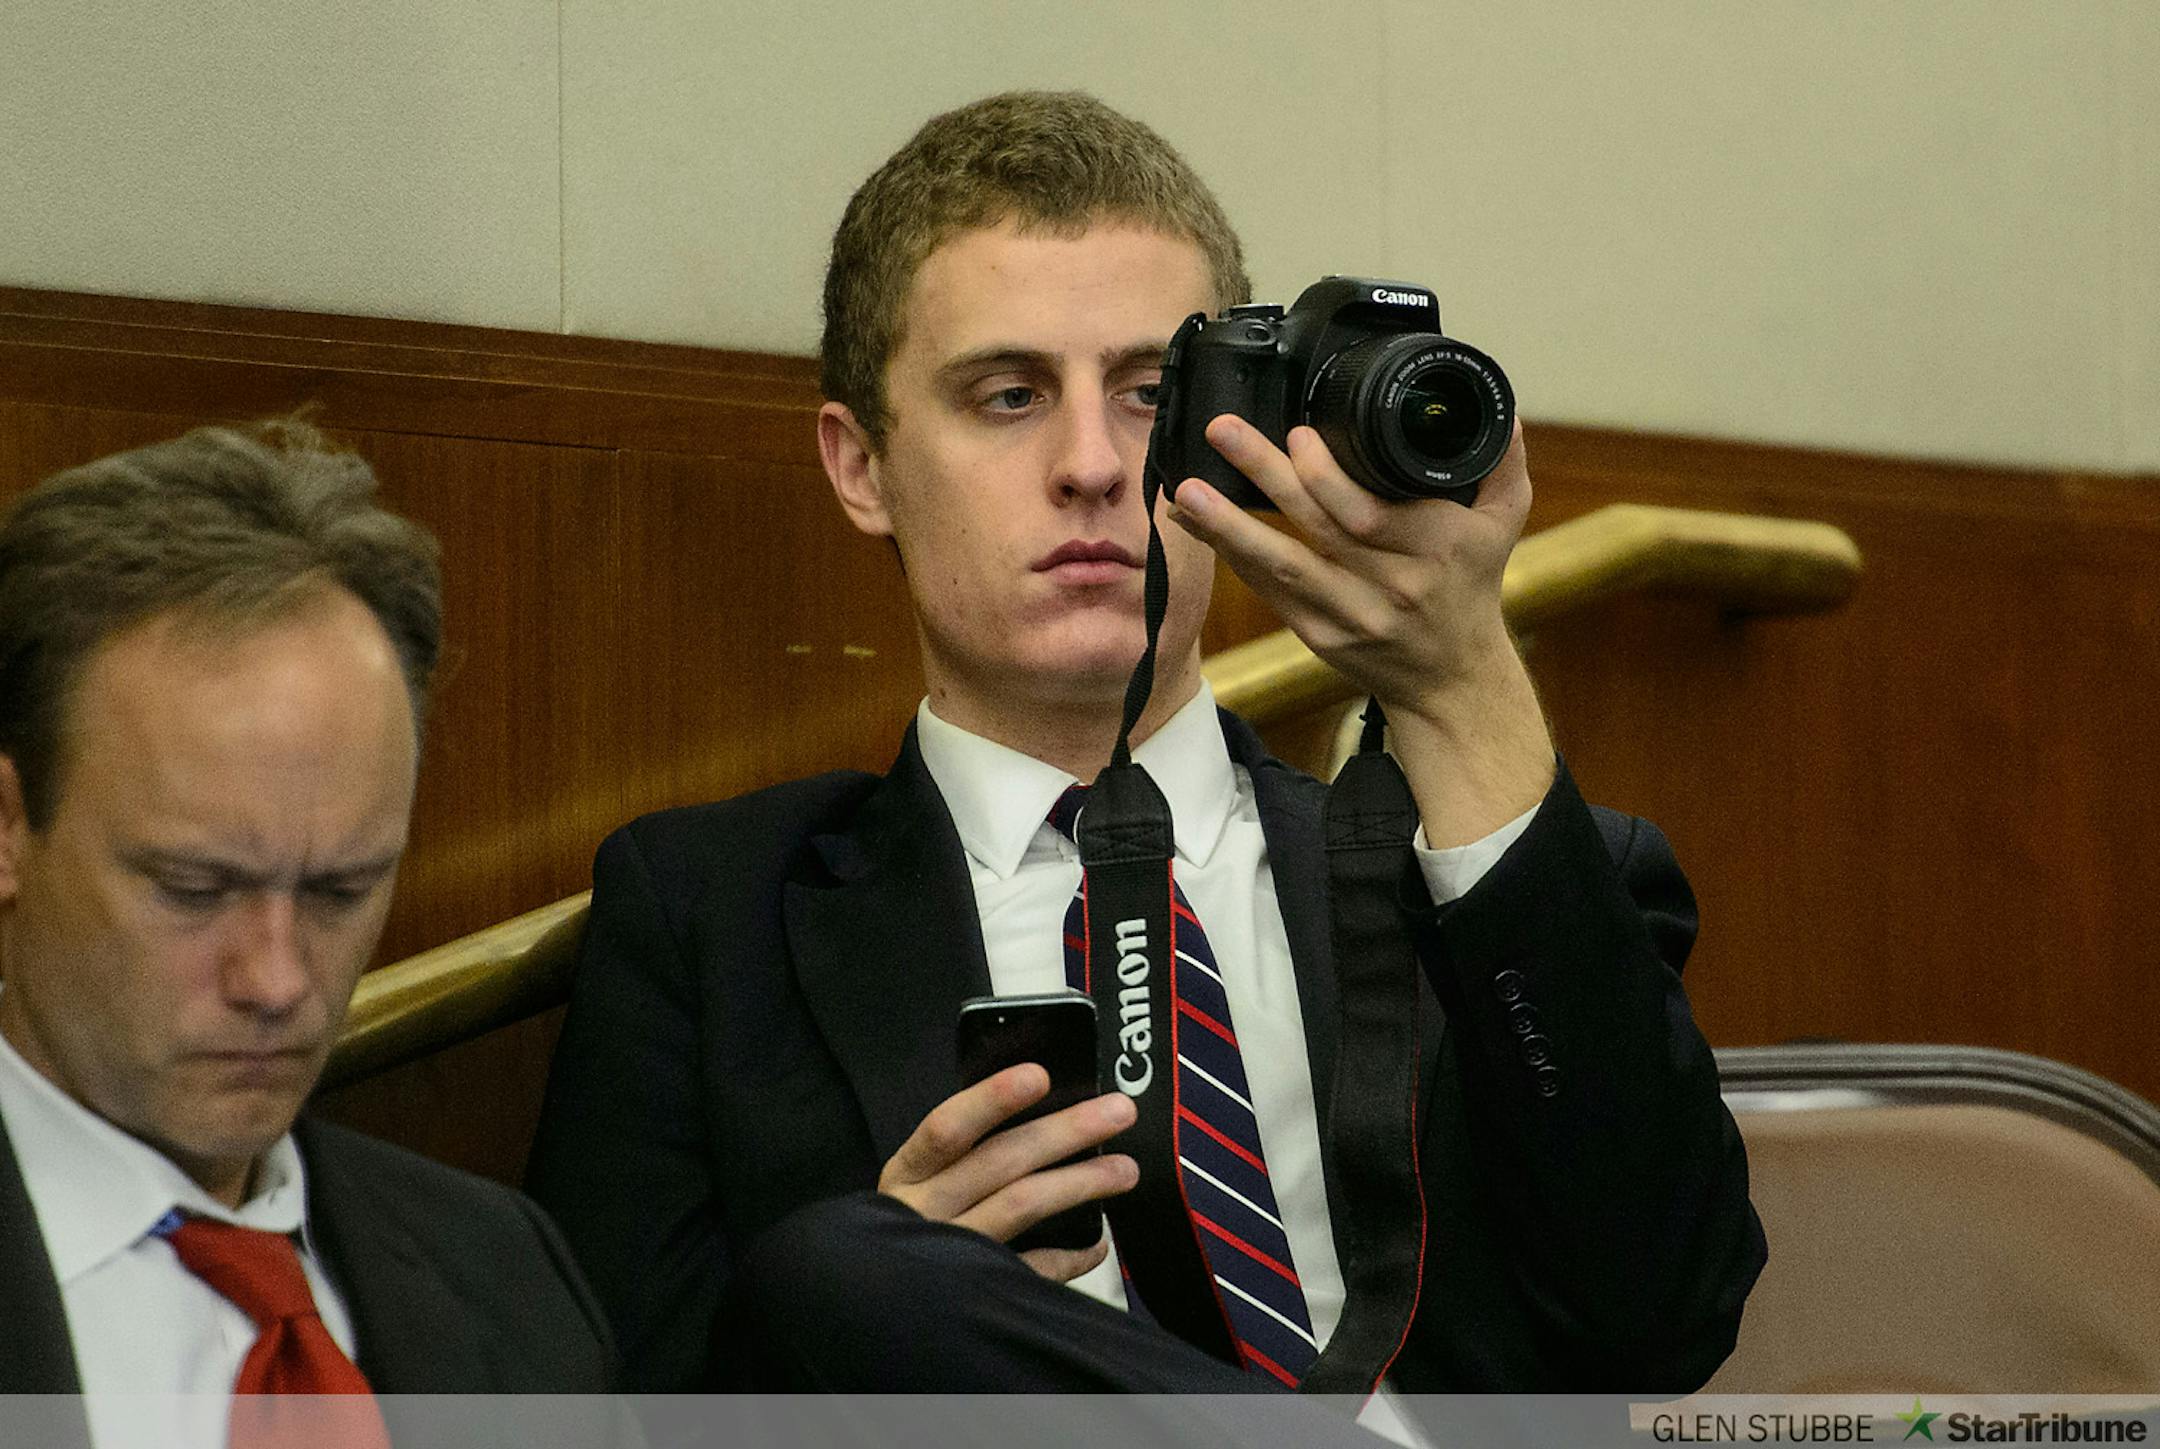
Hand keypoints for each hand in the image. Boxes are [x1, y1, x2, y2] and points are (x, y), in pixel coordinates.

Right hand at [878, 1064, 1137, 1281]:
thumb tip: (1038, 1106)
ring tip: (1126, 1170)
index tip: (1039, 1075)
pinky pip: (1031, 1270)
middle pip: (1000, 1162)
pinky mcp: (974, 1291)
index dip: (991, 1101)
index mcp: (908, 1173)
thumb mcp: (916, 1184)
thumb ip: (959, 1154)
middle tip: (1119, 1111)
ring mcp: (950, 1254)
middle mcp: (924, 1211)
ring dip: (1079, 1183)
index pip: (947, 1129)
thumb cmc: (909, 1225)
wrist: (869, 1309)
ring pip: (1021, 1207)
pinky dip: (1069, 1257)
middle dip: (1065, 1132)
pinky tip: (1098, 1245)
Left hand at [1168, 416, 1554, 843]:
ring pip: (1281, 567)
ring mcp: (1350, 616)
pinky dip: (1230, 554)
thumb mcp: (1502, 524)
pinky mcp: (1318, 636)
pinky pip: (1268, 591)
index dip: (1327, 476)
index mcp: (1434, 549)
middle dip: (1266, 477)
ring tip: (1185, 489)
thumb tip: (1496, 406)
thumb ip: (1499, 462)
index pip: (1370, 514)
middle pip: (1319, 530)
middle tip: (1224, 432)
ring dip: (1228, 527)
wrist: (1450, 679)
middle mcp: (1390, 587)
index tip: (1297, 434)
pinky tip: (1195, 522)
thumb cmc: (1471, 588)